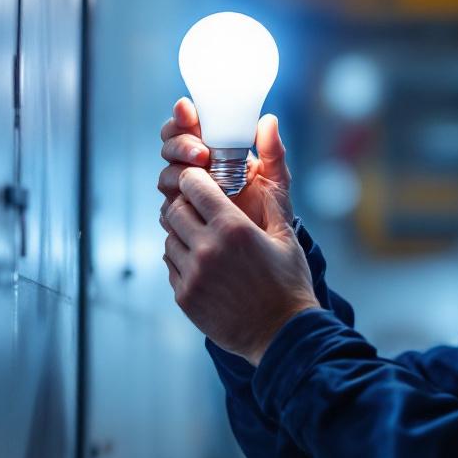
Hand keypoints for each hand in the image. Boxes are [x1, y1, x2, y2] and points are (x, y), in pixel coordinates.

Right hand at [158, 97, 294, 230]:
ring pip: (166, 175)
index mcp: (213, 150)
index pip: (188, 126)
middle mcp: (195, 168)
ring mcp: (185, 193)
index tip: (187, 111)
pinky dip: (176, 202)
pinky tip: (189, 203)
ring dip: (177, 171)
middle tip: (201, 152)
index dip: (182, 115)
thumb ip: (272, 150)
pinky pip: (168, 208)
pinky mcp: (182, 217)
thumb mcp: (276, 177)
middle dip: (180, 144)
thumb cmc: (271, 208)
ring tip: (199, 173)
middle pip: (169, 146)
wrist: (267, 246)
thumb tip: (269, 120)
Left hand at [160, 166, 319, 364]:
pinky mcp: (184, 297)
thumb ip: (272, 179)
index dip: (196, 180)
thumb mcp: (285, 230)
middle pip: (174, 210)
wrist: (283, 335)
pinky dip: (182, 259)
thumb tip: (270, 122)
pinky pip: (171, 265)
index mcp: (232, 228)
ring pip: (168, 237)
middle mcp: (207, 249)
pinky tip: (206, 264)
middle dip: (186, 205)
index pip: (193, 186)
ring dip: (183, 233)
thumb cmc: (289, 280)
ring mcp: (192, 275)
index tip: (203, 182)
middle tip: (203, 210)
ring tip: (206, 240)